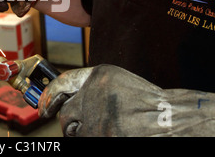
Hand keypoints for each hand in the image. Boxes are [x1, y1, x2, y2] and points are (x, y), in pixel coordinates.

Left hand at [39, 64, 214, 136]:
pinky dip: (93, 138)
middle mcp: (94, 93)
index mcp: (98, 75)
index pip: (62, 83)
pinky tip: (109, 134)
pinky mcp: (102, 136)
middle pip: (67, 114)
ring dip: (83, 134)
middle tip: (85, 126)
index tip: (43, 107)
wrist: (171, 118)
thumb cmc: (146, 100)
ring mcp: (98, 117)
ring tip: (104, 130)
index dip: (48, 96)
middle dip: (73, 122)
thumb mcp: (117, 81)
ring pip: (75, 132)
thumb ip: (91, 86)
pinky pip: (87, 140)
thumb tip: (66, 100)